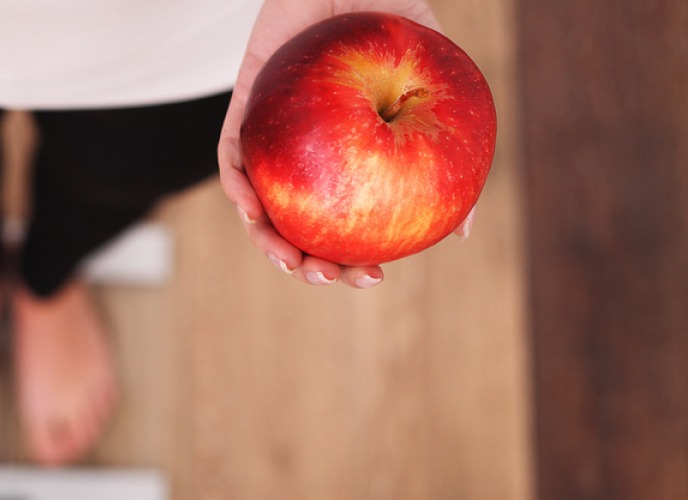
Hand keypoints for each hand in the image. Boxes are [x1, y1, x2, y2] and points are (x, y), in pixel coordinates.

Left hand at [218, 0, 471, 287]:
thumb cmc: (393, 19)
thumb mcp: (433, 80)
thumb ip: (447, 147)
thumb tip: (463, 229)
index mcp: (351, 160)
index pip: (347, 224)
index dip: (354, 260)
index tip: (373, 277)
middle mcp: (311, 157)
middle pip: (299, 228)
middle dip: (308, 266)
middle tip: (329, 277)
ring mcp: (274, 139)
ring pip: (260, 208)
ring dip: (268, 242)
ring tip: (291, 262)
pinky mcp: (244, 112)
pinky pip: (232, 159)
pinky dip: (239, 188)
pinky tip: (252, 207)